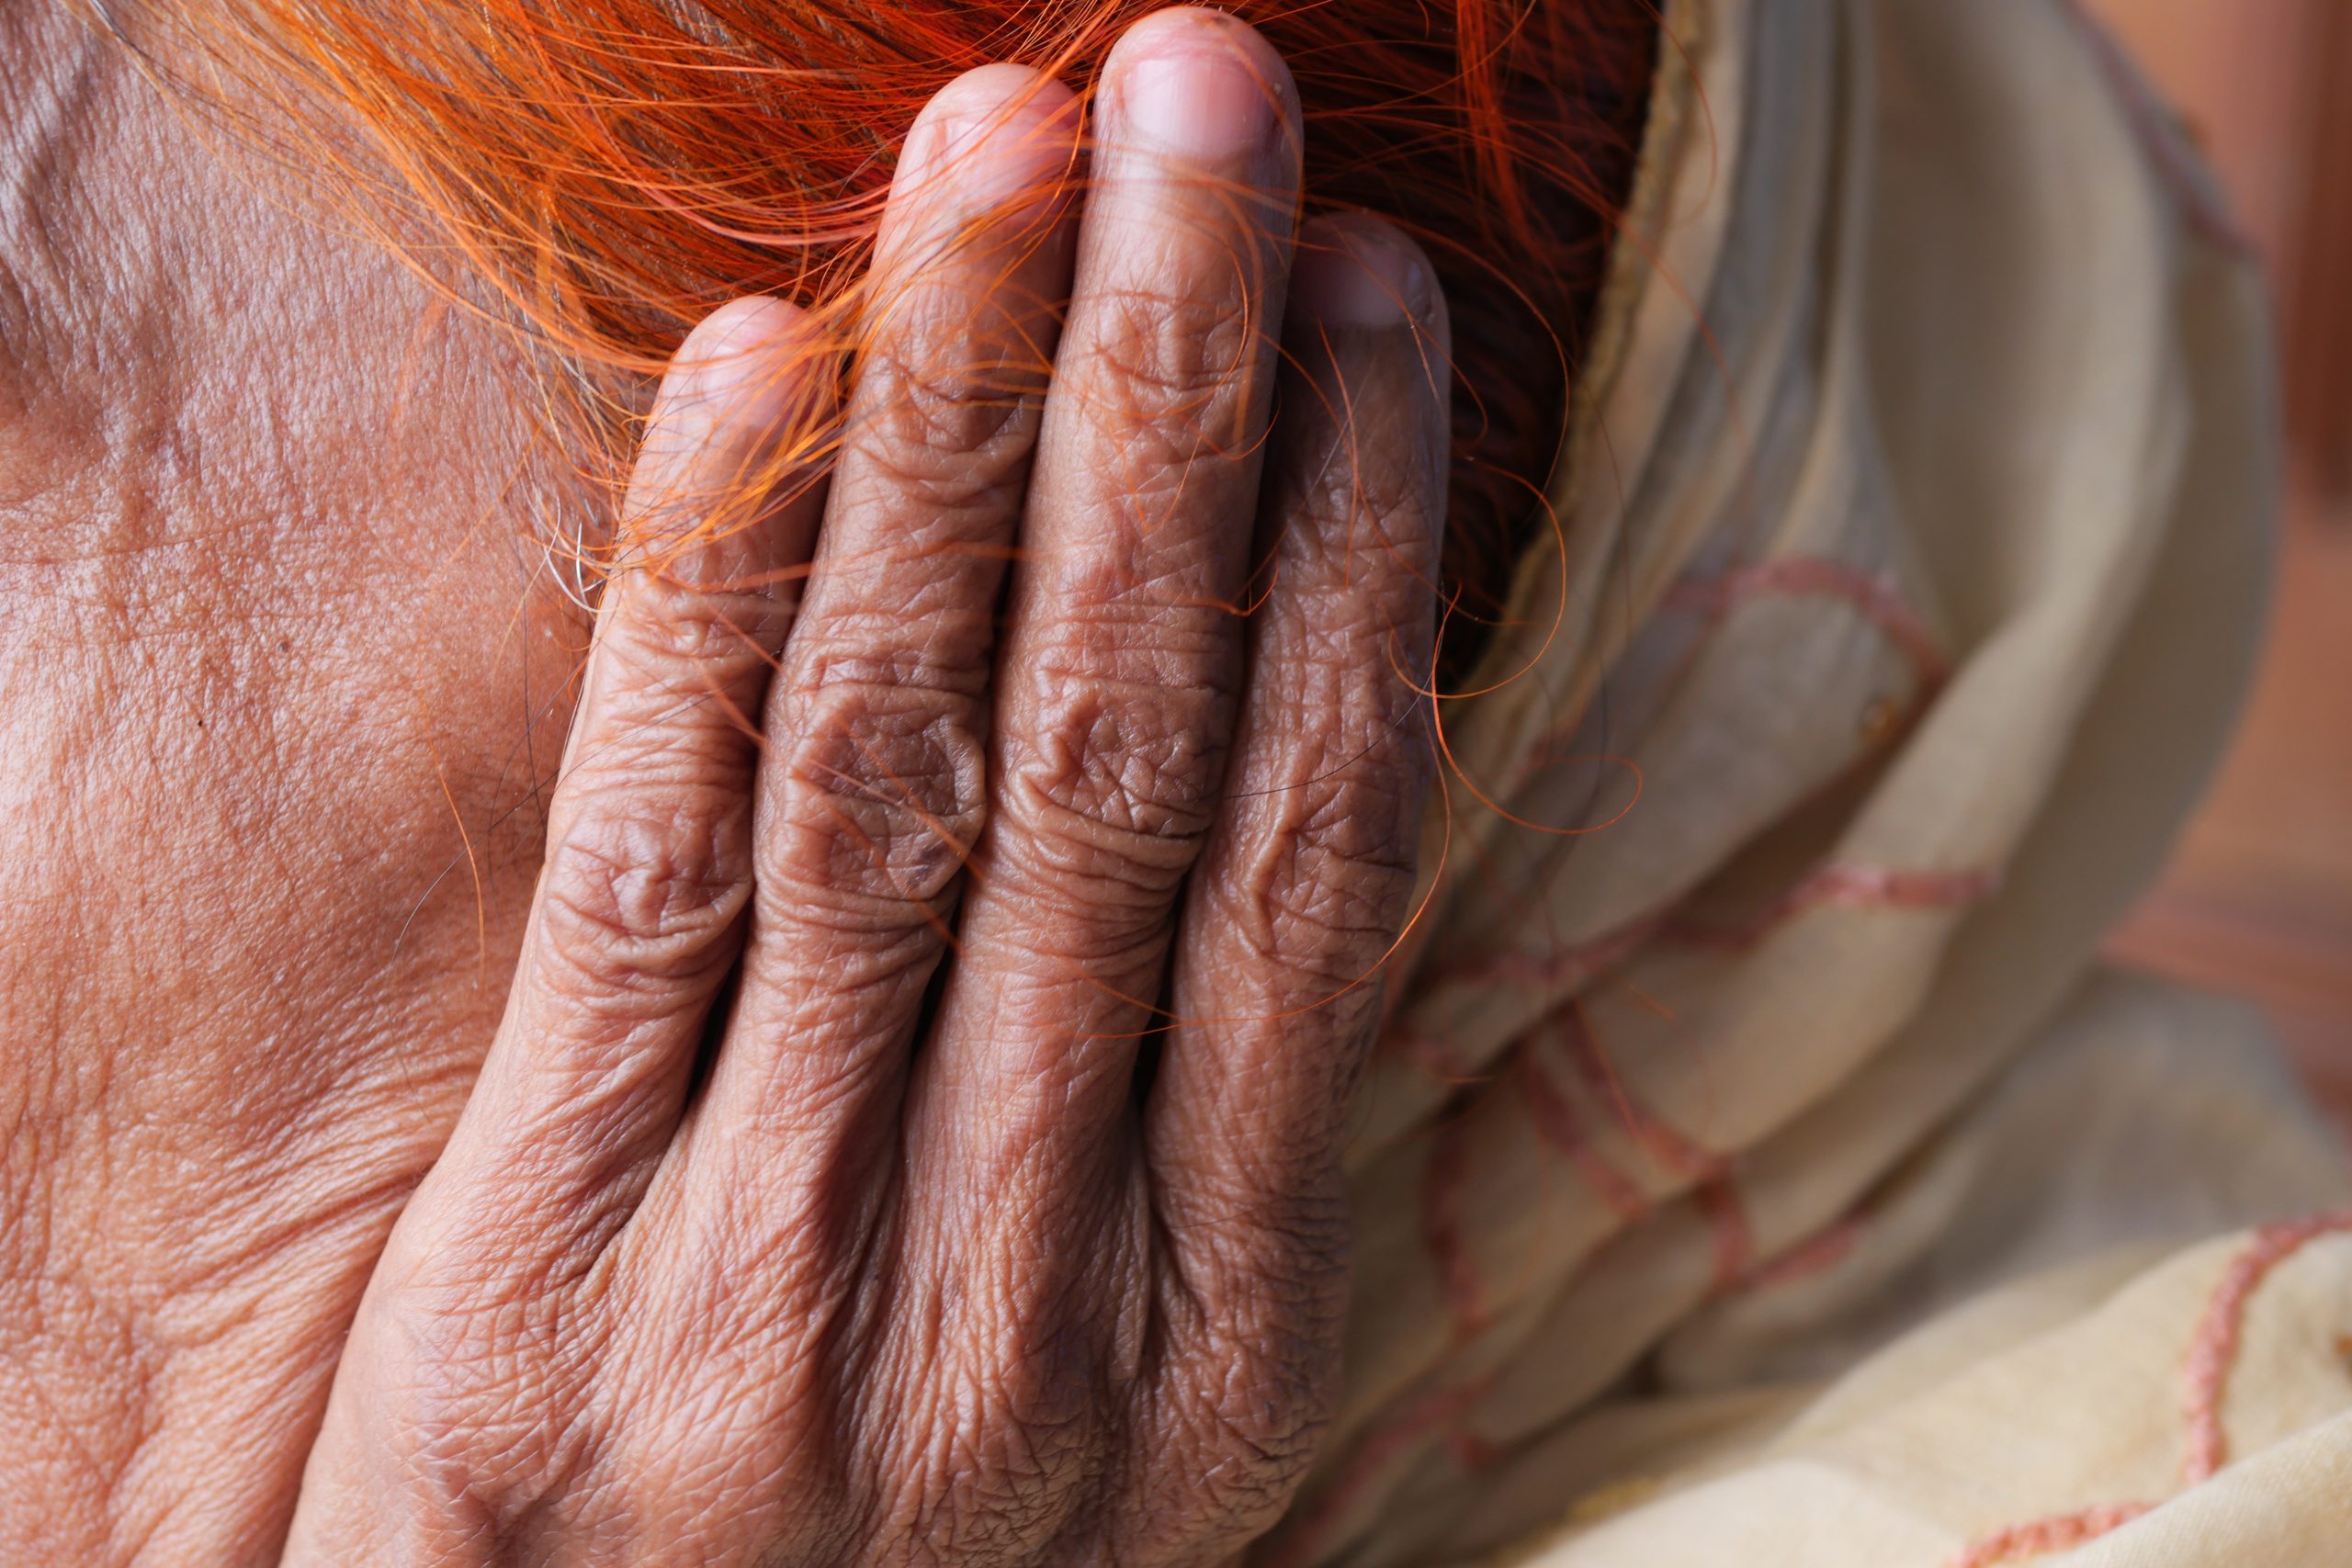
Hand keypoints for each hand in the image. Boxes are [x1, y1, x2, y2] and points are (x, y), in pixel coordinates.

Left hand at [285, 9, 1447, 1562]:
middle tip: (1211, 105)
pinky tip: (768, 374)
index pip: (1318, 859)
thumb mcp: (1104, 1390)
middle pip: (1123, 770)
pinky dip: (708, 615)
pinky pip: (646, 895)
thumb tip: (1277, 735)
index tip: (1369, 296)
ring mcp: (789, 1291)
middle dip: (1174, 410)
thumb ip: (1172, 1119)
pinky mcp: (554, 1278)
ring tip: (1010, 160)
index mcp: (1223, 1333)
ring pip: (902, 789)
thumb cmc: (894, 1563)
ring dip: (966, 445)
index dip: (1358, 551)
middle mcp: (1034, 1295)